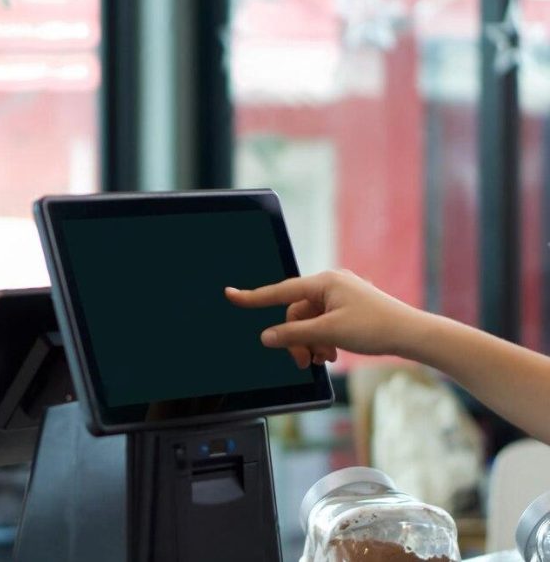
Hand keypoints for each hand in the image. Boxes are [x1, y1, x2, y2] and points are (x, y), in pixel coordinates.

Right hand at [224, 269, 425, 367]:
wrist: (413, 335)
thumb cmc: (376, 328)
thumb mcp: (329, 333)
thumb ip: (294, 334)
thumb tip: (268, 337)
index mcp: (325, 282)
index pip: (280, 291)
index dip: (254, 297)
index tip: (231, 295)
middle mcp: (331, 285)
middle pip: (296, 314)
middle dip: (297, 338)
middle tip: (303, 361)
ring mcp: (341, 296)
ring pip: (310, 322)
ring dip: (311, 342)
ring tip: (322, 359)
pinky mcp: (349, 309)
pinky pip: (323, 324)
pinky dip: (323, 340)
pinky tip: (331, 354)